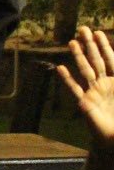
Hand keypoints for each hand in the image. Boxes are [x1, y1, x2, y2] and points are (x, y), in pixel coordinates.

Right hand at [57, 26, 113, 152]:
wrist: (113, 140)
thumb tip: (112, 68)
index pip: (111, 60)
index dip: (105, 46)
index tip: (98, 33)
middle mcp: (105, 84)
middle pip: (96, 60)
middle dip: (90, 45)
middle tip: (83, 29)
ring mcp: (93, 93)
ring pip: (85, 71)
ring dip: (78, 56)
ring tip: (71, 42)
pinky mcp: (84, 103)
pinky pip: (75, 89)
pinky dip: (67, 79)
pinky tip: (60, 68)